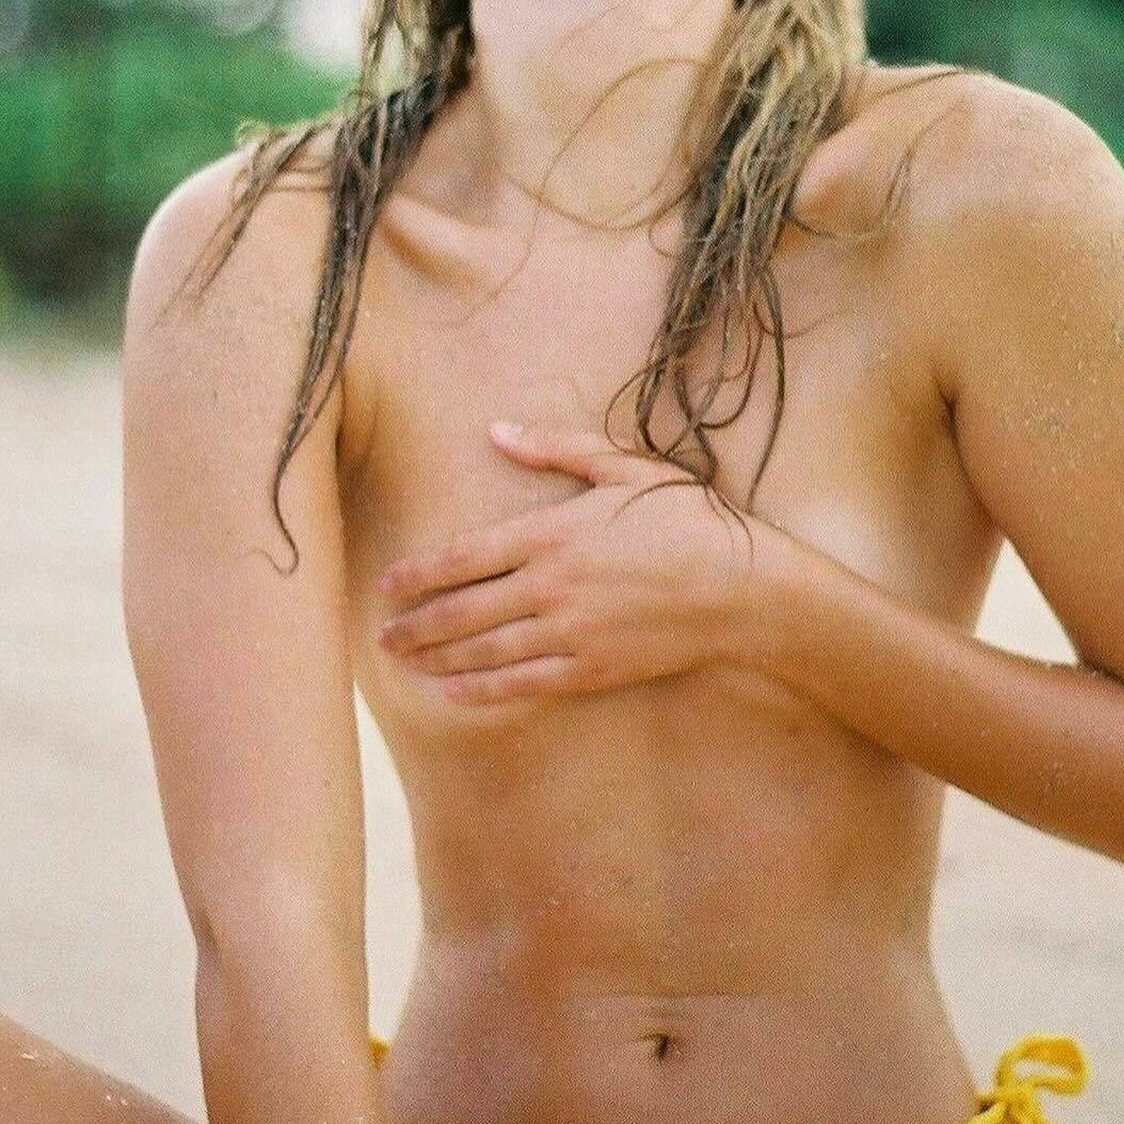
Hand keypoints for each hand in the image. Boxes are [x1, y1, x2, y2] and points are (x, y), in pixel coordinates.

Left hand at [374, 420, 764, 704]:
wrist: (743, 589)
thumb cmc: (688, 519)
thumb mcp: (626, 466)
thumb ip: (557, 448)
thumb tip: (496, 431)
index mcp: (553, 533)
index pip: (464, 557)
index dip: (417, 573)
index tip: (384, 584)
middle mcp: (551, 587)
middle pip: (461, 611)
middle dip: (413, 624)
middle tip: (379, 634)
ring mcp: (570, 633)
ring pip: (484, 651)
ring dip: (436, 657)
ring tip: (402, 662)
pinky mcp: (591, 669)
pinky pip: (522, 683)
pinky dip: (480, 689)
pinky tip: (451, 691)